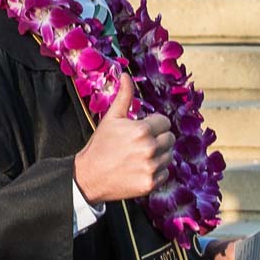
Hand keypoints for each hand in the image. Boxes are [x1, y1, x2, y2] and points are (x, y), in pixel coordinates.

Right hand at [74, 73, 174, 203]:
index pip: (165, 122)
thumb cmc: (100, 144)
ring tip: (140, 155)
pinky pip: (166, 172)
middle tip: (142, 142)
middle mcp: (149, 149)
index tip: (144, 128)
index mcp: (142, 130)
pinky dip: (157, 170)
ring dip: (159, 154)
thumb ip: (124, 96)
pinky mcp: (150, 184)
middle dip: (159, 138)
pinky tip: (141, 168)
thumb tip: (126, 75)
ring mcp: (151, 168)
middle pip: (170, 139)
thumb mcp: (112, 117)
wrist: (89, 176)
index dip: (155, 124)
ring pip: (169, 155)